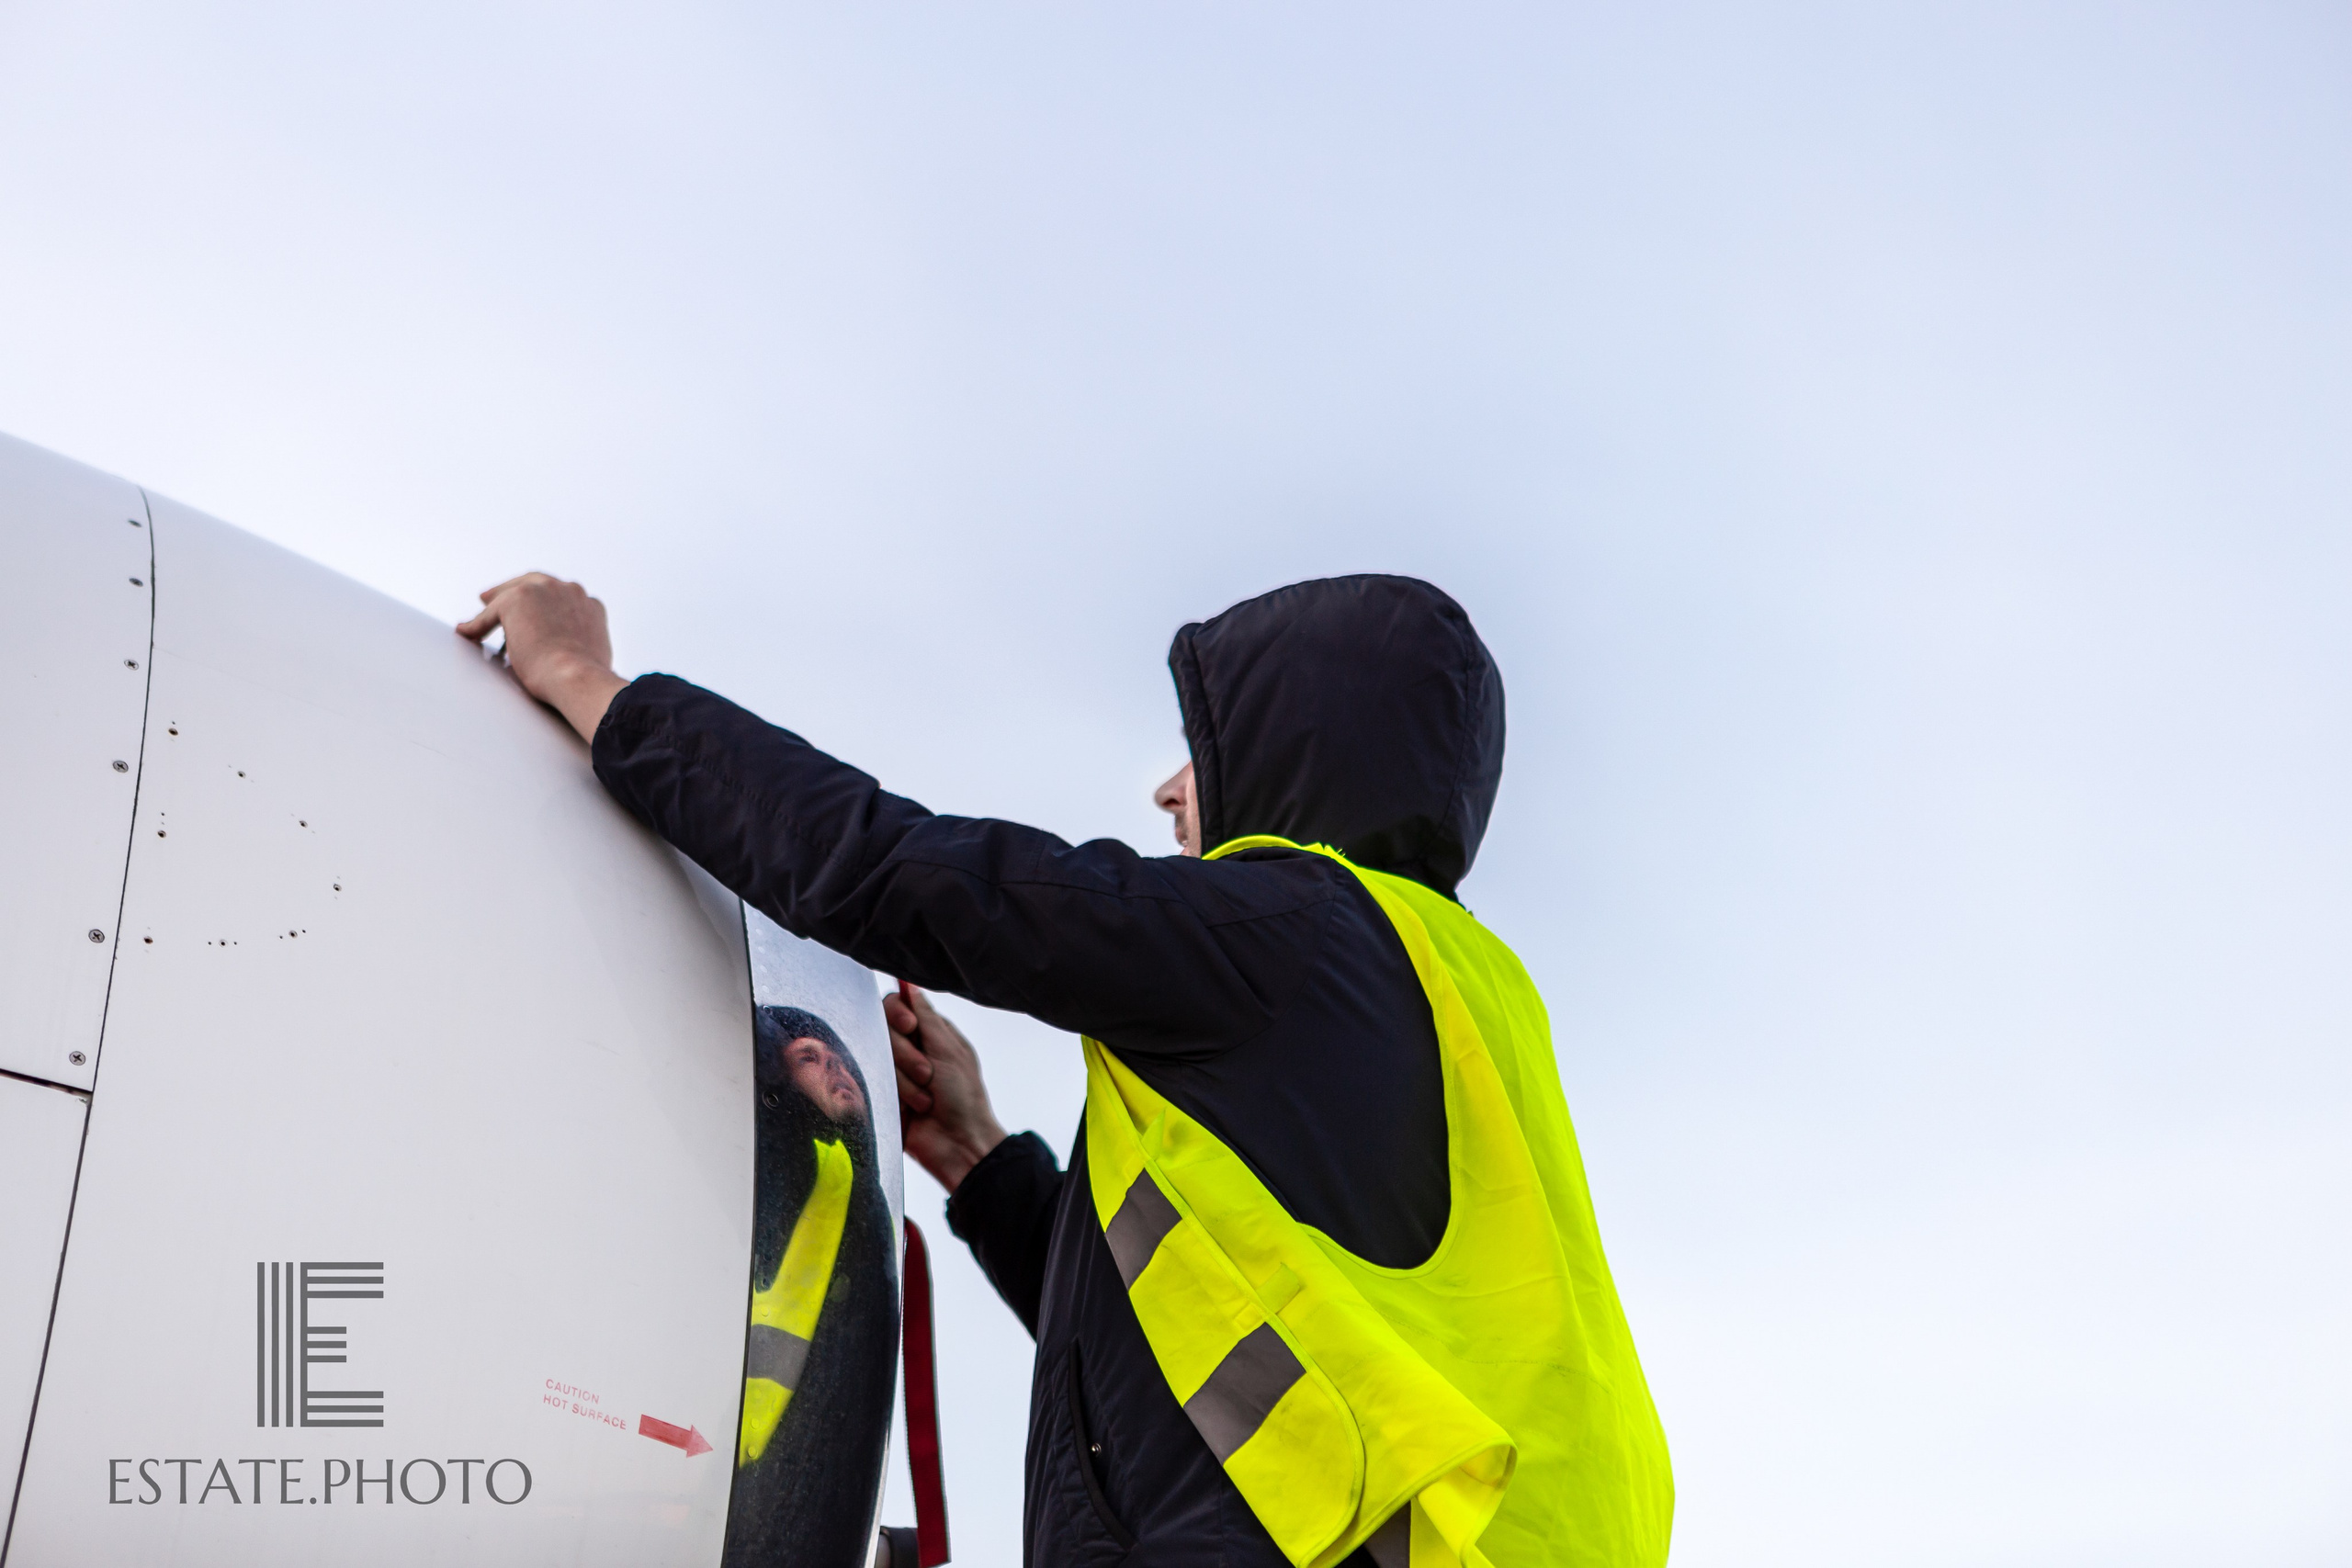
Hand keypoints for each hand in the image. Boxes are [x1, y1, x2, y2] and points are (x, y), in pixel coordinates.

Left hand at [456, 573, 630, 741]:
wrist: (576, 677)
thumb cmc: (584, 679)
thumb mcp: (592, 656)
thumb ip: (582, 645)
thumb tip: (575, 655)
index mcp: (590, 605)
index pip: (562, 595)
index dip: (543, 600)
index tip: (533, 608)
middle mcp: (570, 591)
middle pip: (536, 582)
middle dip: (516, 589)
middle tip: (497, 597)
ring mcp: (544, 591)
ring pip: (512, 592)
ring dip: (497, 601)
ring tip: (483, 607)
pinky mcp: (518, 598)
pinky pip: (490, 612)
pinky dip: (477, 624)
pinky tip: (467, 632)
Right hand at [888, 982, 1007, 1193]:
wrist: (958, 1146)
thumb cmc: (965, 1098)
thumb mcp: (950, 1051)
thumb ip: (926, 1017)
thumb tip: (909, 983)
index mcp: (930, 1034)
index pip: (897, 1005)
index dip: (897, 1013)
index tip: (911, 1027)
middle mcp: (909, 1049)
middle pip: (882, 1029)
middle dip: (906, 1054)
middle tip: (928, 1075)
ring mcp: (894, 1073)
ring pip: (877, 1057)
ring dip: (906, 1082)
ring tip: (925, 1101)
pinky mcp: (882, 1097)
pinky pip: (871, 1083)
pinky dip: (894, 1095)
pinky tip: (910, 1109)